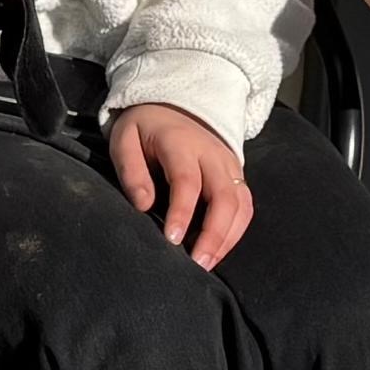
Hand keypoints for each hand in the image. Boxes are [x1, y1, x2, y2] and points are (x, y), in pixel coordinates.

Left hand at [109, 103, 253, 268]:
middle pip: (223, 196)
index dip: (182, 212)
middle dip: (213, 234)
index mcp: (181, 144)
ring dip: (227, 237)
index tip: (172, 240)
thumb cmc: (144, 128)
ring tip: (207, 264)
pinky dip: (235, 231)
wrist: (175, 104)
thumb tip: (143, 205)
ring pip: (240, 204)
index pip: (187, 181)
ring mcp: (229, 165)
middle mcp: (212, 154)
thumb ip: (131, 171)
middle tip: (197, 264)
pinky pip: (245, 206)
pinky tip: (218, 250)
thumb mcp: (124, 139)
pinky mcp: (237, 176)